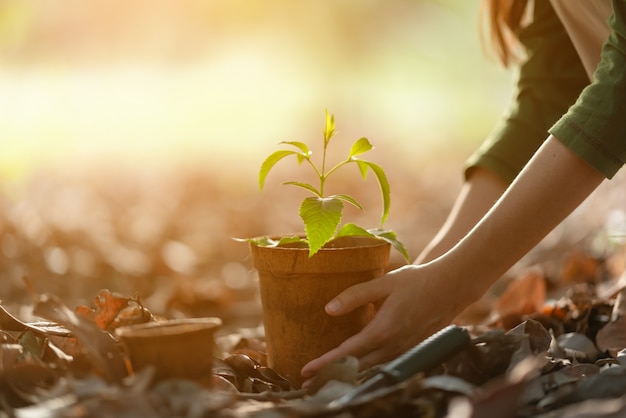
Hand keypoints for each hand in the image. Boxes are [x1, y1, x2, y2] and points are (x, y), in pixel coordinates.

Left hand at [300, 263, 468, 384]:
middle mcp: (392, 345)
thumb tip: (329, 309)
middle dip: (331, 375)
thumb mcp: (383, 283)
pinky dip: (367, 368)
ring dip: (348, 374)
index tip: (306, 370)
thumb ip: (355, 295)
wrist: (451, 287)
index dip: (325, 363)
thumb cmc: (417, 281)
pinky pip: (384, 364)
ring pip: (371, 368)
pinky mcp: (410, 349)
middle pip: (357, 367)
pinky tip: (357, 366)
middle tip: (307, 382)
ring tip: (327, 377)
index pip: (347, 352)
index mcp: (382, 329)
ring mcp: (403, 350)